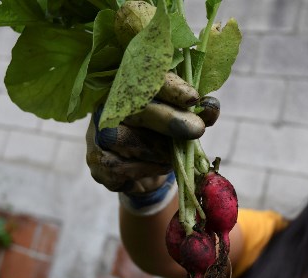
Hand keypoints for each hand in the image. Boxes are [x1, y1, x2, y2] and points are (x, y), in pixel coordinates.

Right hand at [85, 72, 219, 193]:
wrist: (140, 170)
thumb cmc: (163, 136)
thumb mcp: (184, 120)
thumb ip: (197, 113)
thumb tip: (211, 108)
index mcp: (128, 85)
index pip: (146, 78)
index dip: (170, 87)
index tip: (193, 97)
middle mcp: (106, 104)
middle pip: (136, 109)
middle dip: (170, 120)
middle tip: (198, 129)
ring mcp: (96, 132)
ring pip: (130, 140)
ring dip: (161, 151)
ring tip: (173, 154)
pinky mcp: (96, 161)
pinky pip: (124, 167)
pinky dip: (148, 169)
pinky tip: (156, 165)